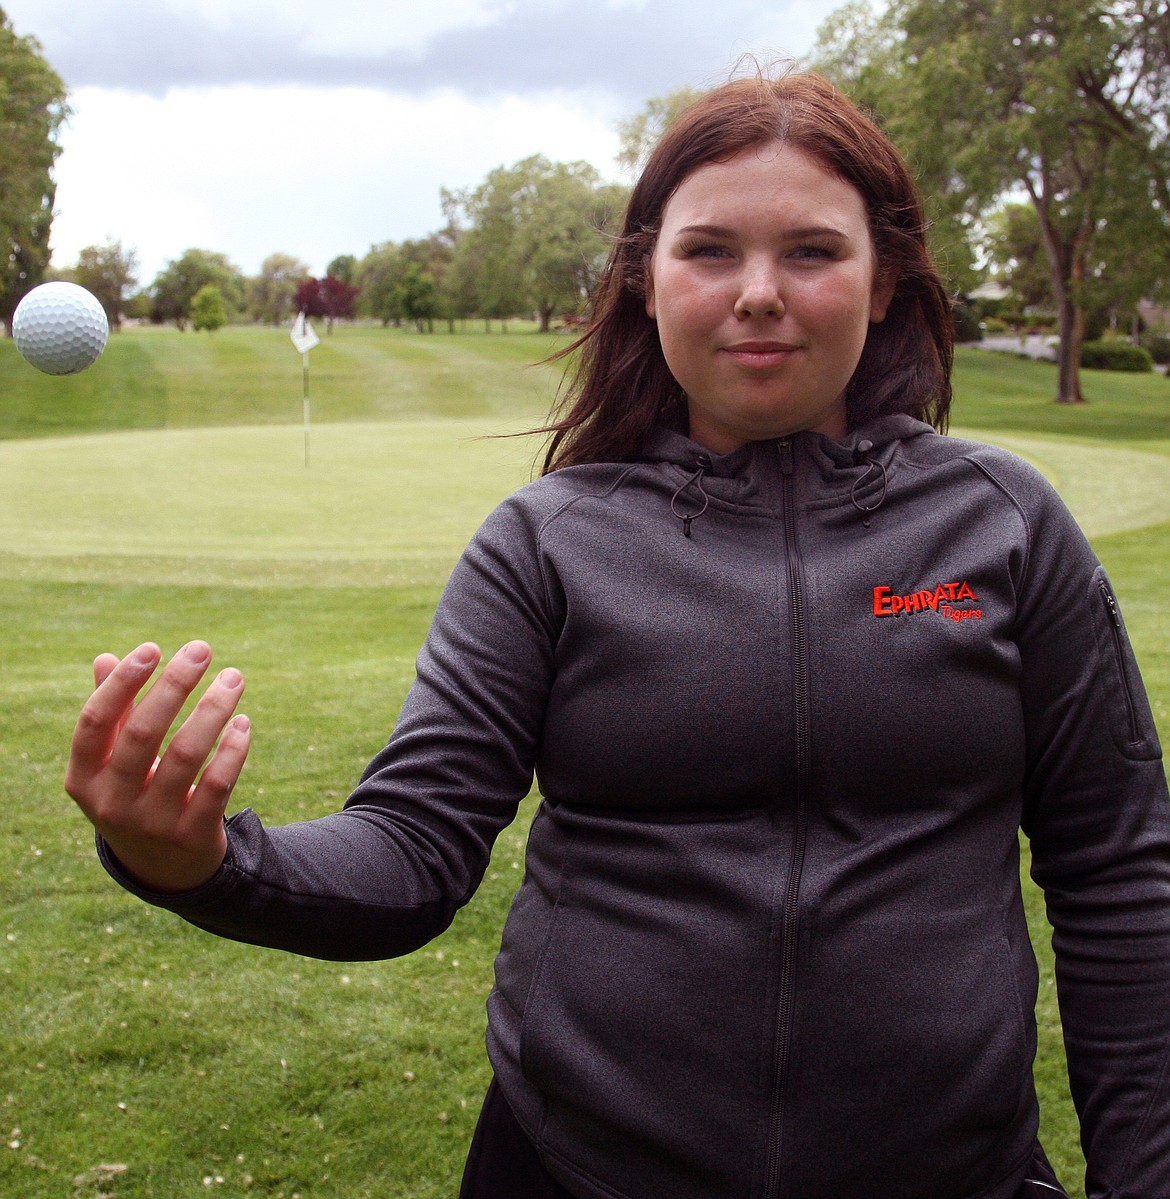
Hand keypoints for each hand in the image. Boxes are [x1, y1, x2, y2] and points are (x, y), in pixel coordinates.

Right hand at [65, 640, 251, 892]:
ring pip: (186, 754)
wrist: (164, 869)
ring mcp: (152, 822)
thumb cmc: (136, 794)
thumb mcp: (114, 763)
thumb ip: (114, 715)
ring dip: (213, 709)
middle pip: (143, 733)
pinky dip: (233, 749)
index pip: (95, 722)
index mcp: (84, 778)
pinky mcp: (193, 834)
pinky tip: (243, 722)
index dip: (121, 683)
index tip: (152, 648)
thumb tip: (106, 658)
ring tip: (233, 678)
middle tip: (202, 648)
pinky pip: (217, 783)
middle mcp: (112, 802)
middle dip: (174, 685)